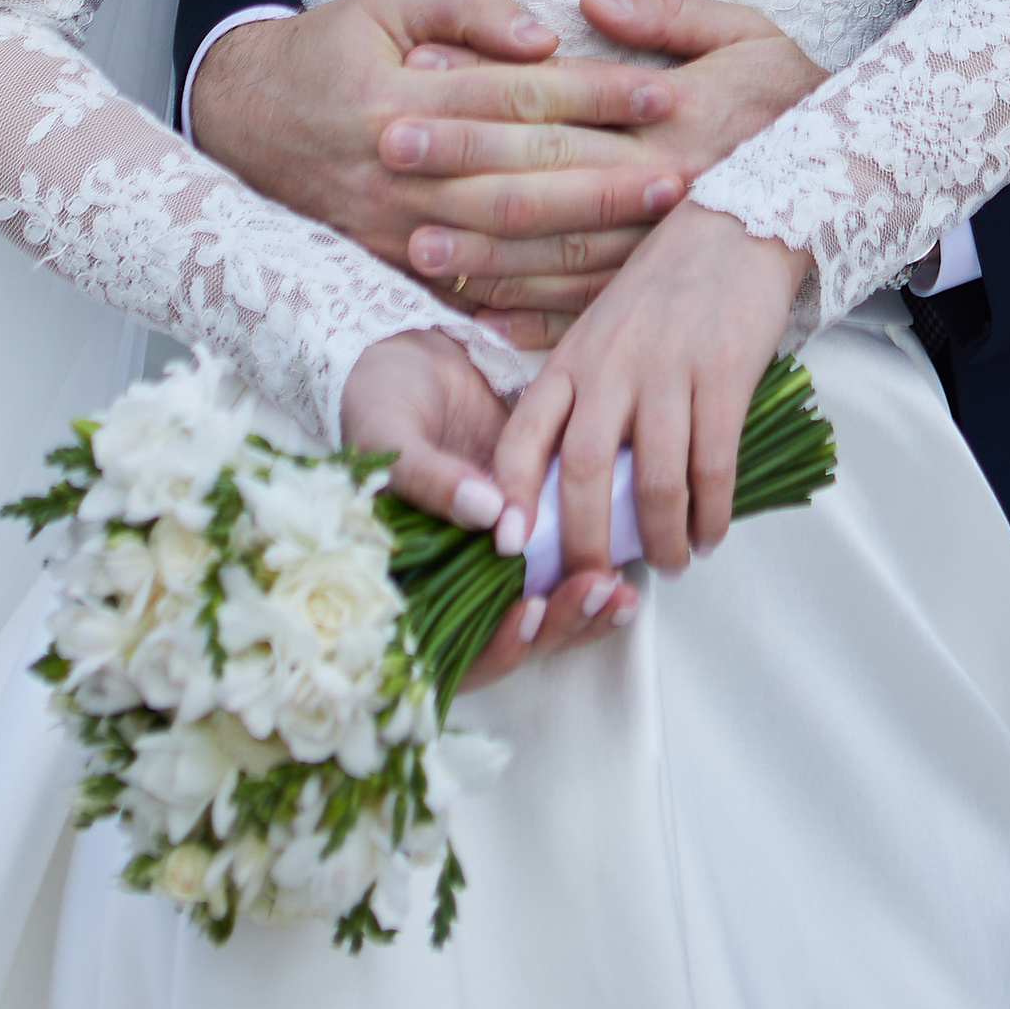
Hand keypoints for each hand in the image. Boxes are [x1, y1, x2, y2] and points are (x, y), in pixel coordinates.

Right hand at [189, 0, 684, 279]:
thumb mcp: (386, 1)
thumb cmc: (332, 50)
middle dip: (609, 178)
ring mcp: (392, 230)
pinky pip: (476, 290)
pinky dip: (536, 296)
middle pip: (521, 181)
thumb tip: (544, 34)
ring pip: (506, 246)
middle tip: (687, 169)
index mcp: (398, 98)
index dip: (595, 94)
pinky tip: (596, 289)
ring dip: (588, 238)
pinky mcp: (391, 267)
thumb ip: (467, 7)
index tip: (665, 90)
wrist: (241, 122)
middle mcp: (397, 172)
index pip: (517, 97)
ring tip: (659, 222)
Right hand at [339, 327, 635, 690]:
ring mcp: (493, 559)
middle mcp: (454, 581)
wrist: (407, 359)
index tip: (531, 616)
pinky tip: (628, 574)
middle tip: (597, 592)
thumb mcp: (390, 441)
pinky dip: (591, 576)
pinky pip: (560, 565)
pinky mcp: (525, 526)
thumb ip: (431, 480)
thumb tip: (489, 514)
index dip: (495, 646)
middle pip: (510, 639)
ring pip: (542, 611)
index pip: (452, 649)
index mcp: (409, 582)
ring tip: (621, 593)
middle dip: (557, 626)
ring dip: (583, 611)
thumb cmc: (380, 406)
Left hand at [387, 0, 824, 338]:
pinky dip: (535, 316)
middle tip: (387, 157)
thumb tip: (591, 6)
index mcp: (670, 116)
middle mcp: (661, 185)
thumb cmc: (789, 90)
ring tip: (412, 240)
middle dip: (461, 168)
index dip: (486, 98)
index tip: (418, 84)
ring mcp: (661, 246)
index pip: (559, 105)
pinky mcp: (666, 288)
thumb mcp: (745, 29)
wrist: (856, 171)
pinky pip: (594, 308)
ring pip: (559, 253)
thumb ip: (669, 15)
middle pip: (545, 179)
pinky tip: (479, 311)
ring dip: (482, 248)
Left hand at [489, 200, 807, 579]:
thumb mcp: (601, 333)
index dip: (511, 501)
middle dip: (587, 544)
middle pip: (582, 474)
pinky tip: (710, 534)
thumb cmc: (662, 289)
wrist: (734, 226)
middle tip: (597, 581)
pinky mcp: (725, 374)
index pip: (522, 439)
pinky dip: (712, 512)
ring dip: (661, 538)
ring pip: (654, 480)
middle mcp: (611, 366)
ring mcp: (669, 370)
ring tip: (669, 564)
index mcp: (571, 359)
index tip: (513, 551)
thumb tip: (564, 486)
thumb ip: (581, 396)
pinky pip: (714, 463)